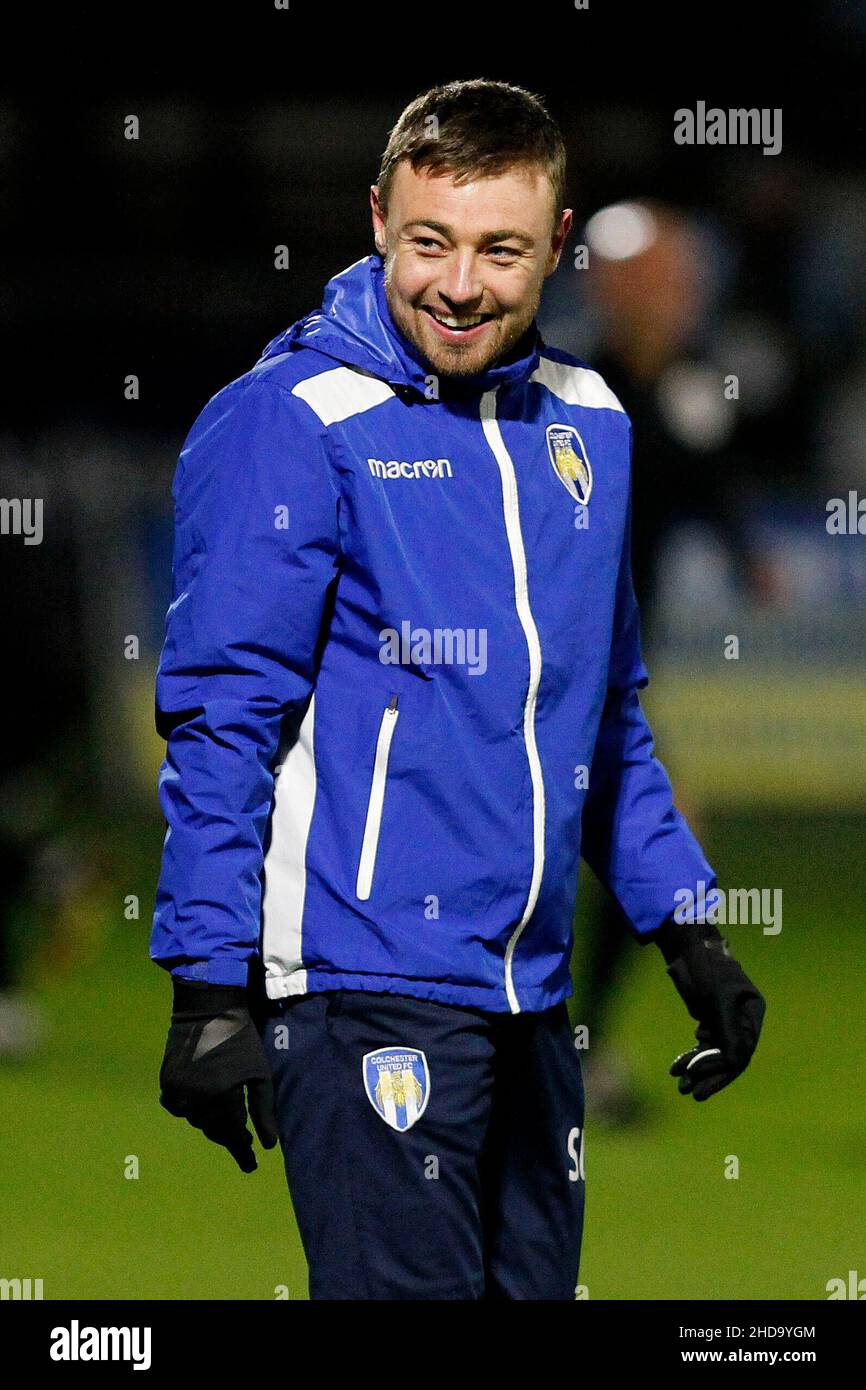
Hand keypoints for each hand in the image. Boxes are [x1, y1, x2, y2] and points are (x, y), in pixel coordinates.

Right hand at [159, 979, 277, 1170]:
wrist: (209, 1007)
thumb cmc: (242, 1039)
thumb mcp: (260, 1073)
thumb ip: (263, 1110)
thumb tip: (267, 1145)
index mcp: (222, 1097)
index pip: (232, 1134)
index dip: (241, 1150)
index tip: (251, 1165)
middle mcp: (196, 1098)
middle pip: (212, 1129)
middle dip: (228, 1135)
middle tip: (242, 1140)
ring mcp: (177, 1089)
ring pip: (194, 1119)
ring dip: (210, 1122)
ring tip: (226, 1119)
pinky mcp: (166, 1079)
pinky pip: (176, 1106)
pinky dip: (188, 1109)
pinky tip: (201, 1106)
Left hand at [651, 916, 765, 1100]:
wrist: (687, 947)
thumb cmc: (707, 966)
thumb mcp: (718, 997)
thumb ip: (728, 1029)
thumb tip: (736, 1062)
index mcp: (753, 1014)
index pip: (741, 1051)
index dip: (721, 1069)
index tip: (699, 1079)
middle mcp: (743, 1021)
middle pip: (729, 1057)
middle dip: (709, 1075)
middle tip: (690, 1093)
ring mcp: (725, 1020)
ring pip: (714, 1054)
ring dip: (697, 1069)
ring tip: (679, 1084)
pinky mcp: (709, 1019)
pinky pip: (703, 1046)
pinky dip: (690, 1057)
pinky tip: (677, 1066)